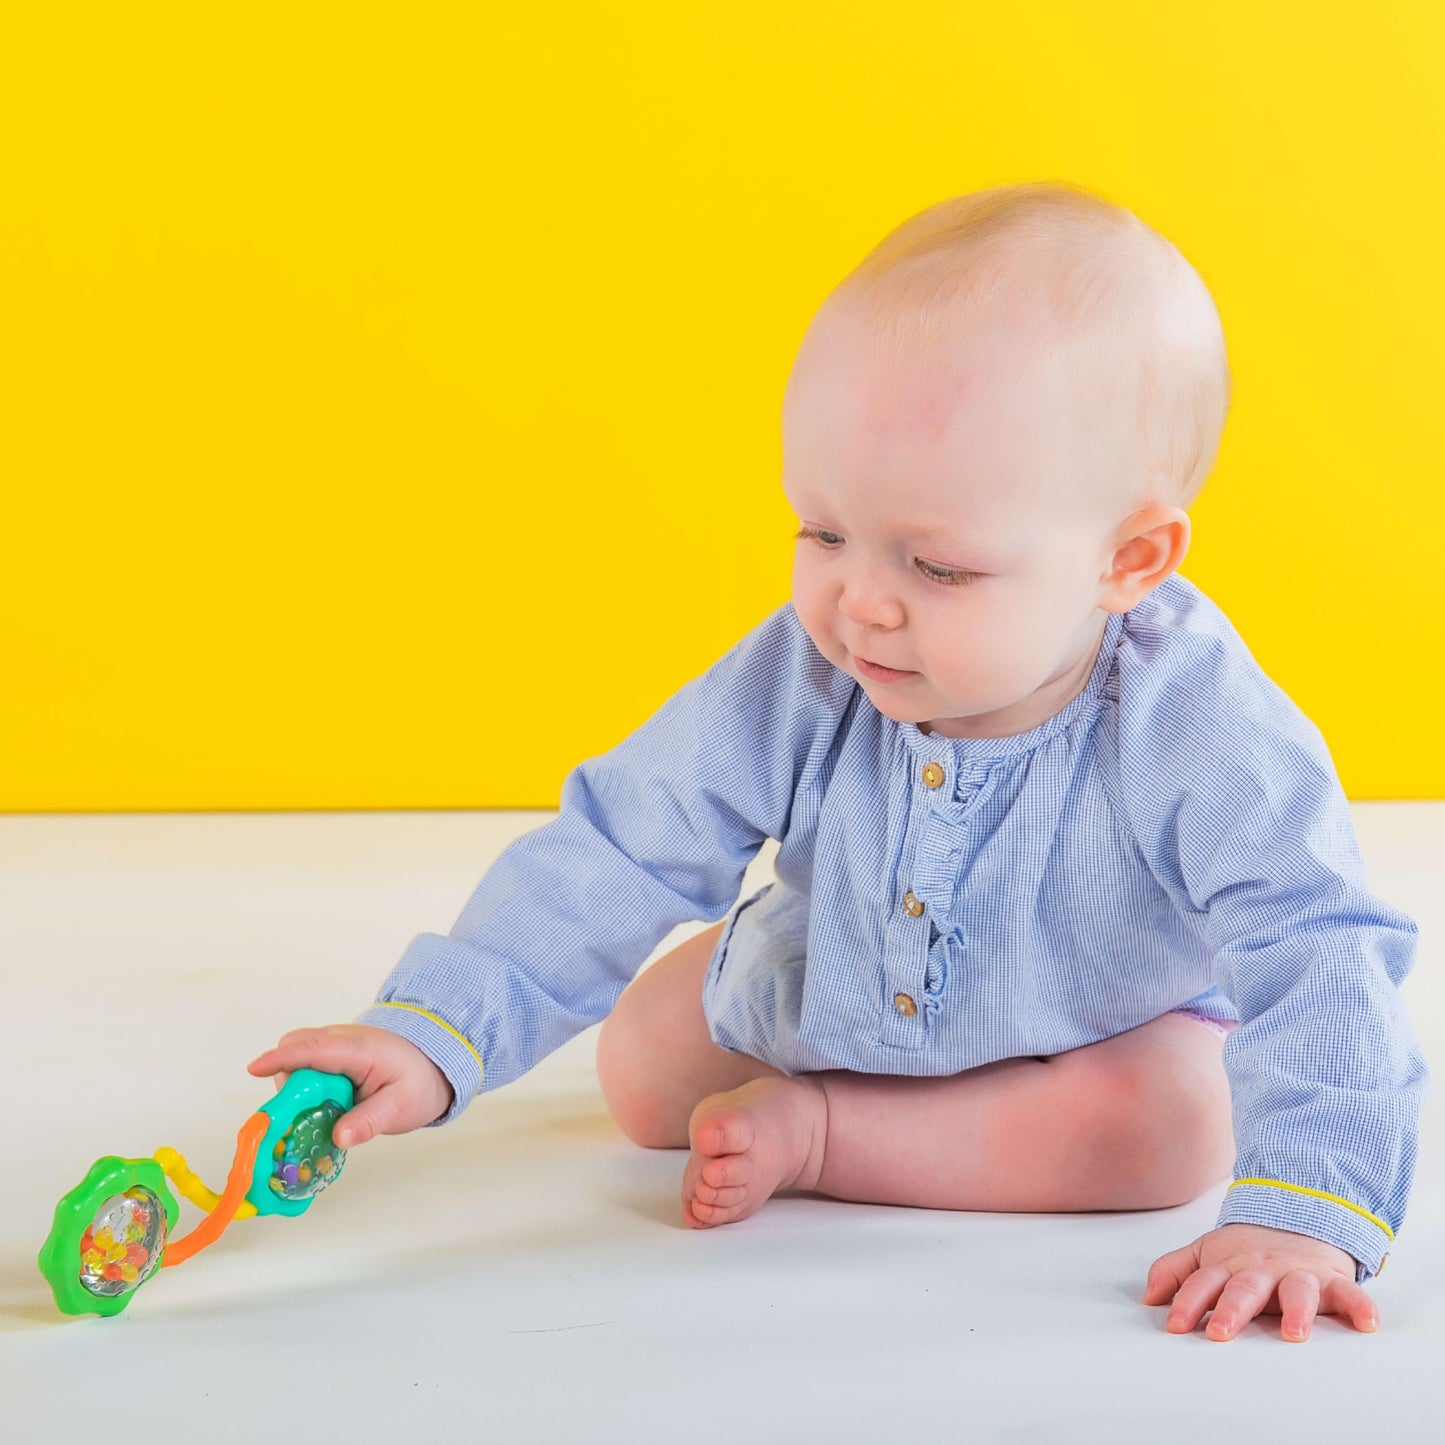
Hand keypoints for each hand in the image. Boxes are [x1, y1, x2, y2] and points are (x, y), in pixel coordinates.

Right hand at [247, 1023, 453, 1148]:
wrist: (438, 1064)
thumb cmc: (420, 1083)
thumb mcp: (402, 1108)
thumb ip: (371, 1121)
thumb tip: (339, 1137)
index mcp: (361, 1049)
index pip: (315, 1049)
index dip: (283, 1059)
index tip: (255, 1069)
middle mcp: (345, 1040)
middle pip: (299, 1048)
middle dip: (287, 1077)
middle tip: (297, 1113)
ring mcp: (339, 1045)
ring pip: (302, 1055)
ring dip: (298, 1083)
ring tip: (320, 1112)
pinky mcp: (336, 1055)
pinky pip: (310, 1064)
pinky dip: (306, 1083)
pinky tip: (324, 1107)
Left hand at [1144, 1222, 1377, 1341]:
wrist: (1295, 1217)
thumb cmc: (1246, 1251)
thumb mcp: (1206, 1253)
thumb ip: (1175, 1271)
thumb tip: (1148, 1297)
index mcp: (1228, 1265)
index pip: (1203, 1283)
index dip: (1187, 1302)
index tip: (1174, 1324)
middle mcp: (1261, 1270)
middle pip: (1245, 1289)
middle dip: (1231, 1310)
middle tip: (1220, 1332)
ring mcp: (1296, 1273)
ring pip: (1296, 1291)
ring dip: (1296, 1310)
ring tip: (1294, 1333)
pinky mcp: (1330, 1279)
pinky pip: (1349, 1293)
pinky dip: (1359, 1306)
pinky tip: (1367, 1322)